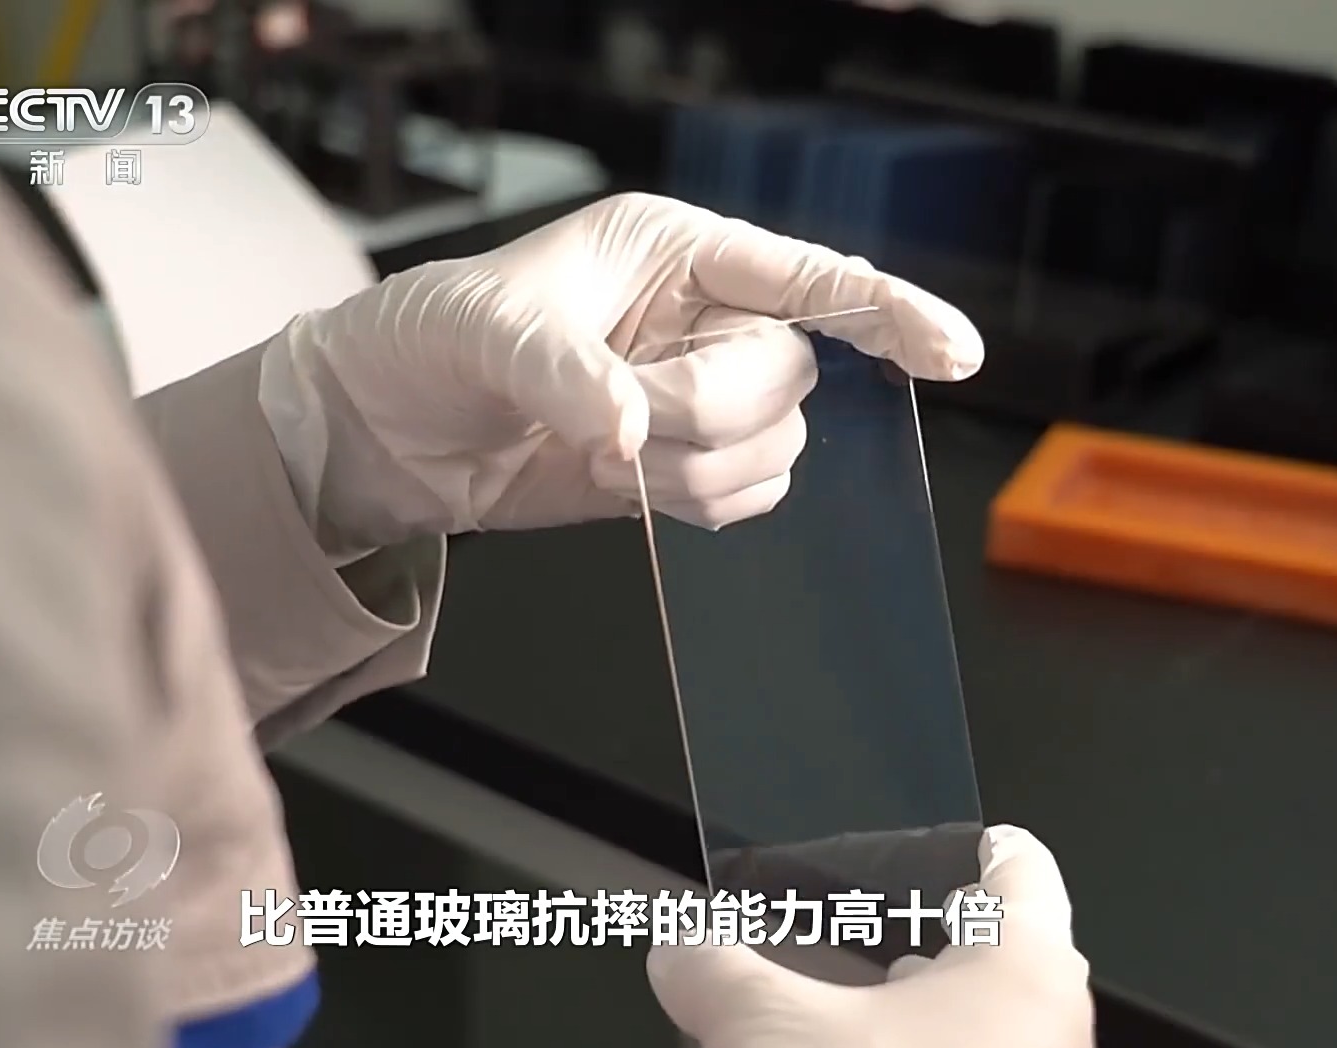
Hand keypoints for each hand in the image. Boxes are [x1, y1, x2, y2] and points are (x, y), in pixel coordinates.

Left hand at [256, 193, 982, 558]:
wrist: (385, 434)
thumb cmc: (426, 341)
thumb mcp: (483, 329)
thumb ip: (564, 372)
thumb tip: (629, 429)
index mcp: (675, 252)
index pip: (808, 277)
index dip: (888, 311)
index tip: (951, 352)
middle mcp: (703, 321)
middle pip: (792, 375)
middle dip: (713, 409)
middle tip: (624, 418)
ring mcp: (697, 397)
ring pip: (777, 445)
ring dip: (698, 466)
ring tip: (607, 451)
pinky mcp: (682, 465)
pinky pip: (748, 497)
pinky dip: (701, 506)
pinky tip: (630, 487)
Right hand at [647, 826, 1098, 1047]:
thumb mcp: (766, 1033)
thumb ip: (720, 974)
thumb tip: (681, 949)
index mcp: (1027, 979)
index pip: (1022, 873)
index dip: (983, 847)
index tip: (974, 838)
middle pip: (1005, 971)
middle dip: (930, 961)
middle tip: (873, 944)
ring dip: (921, 1043)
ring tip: (841, 1034)